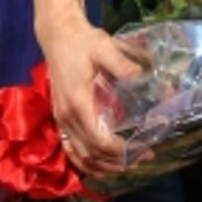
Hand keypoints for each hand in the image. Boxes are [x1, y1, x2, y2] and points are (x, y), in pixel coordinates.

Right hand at [40, 13, 145, 178]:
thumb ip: (122, 64)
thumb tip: (143, 77)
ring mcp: (61, 119)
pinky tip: (101, 164)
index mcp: (78, 103)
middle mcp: (67, 116)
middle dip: (117, 161)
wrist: (57, 35)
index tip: (142, 149)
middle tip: (144, 156)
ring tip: (127, 164)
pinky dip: (86, 162)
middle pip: (90, 153)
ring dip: (102, 166)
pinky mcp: (61, 118)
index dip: (120, 150)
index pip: (98, 139)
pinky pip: (71, 149)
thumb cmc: (82, 41)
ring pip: (79, 156)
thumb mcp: (104, 47)